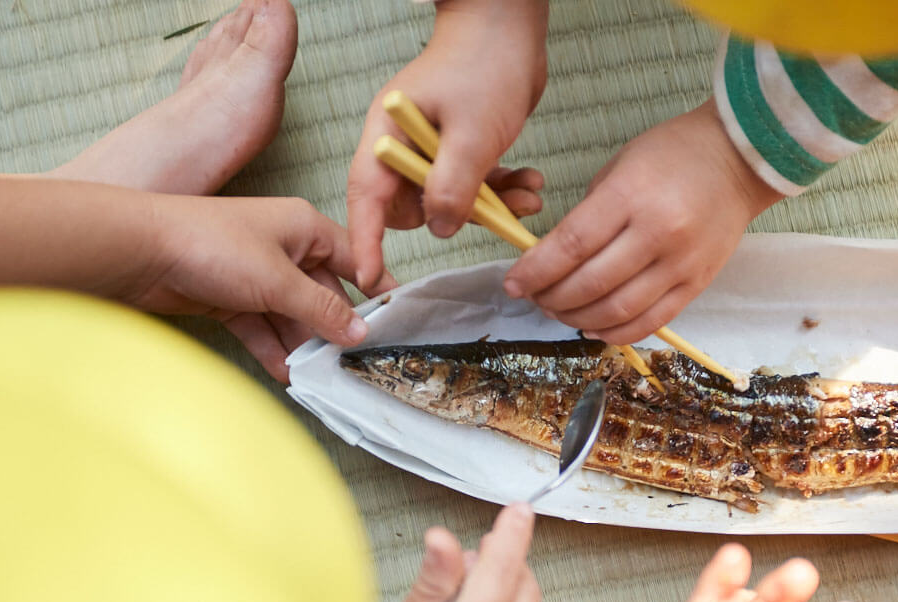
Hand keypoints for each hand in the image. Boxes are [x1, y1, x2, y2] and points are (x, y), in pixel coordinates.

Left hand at [135, 194, 394, 382]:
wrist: (136, 251)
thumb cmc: (211, 245)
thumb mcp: (279, 281)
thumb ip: (322, 310)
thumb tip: (361, 331)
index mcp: (305, 227)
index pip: (355, 261)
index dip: (377, 291)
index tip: (398, 323)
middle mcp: (284, 246)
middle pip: (323, 293)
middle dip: (334, 328)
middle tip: (355, 363)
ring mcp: (255, 272)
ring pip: (291, 314)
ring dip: (302, 344)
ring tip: (321, 377)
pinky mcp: (228, 295)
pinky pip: (260, 326)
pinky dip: (272, 347)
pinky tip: (286, 373)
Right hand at [347, 0, 547, 290]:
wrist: (511, 25)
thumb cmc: (484, 64)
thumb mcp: (471, 134)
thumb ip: (452, 187)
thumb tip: (439, 229)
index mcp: (389, 136)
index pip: (367, 198)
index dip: (366, 240)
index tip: (369, 279)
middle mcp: (405, 144)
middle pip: (412, 207)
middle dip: (454, 218)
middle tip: (495, 215)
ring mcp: (433, 147)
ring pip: (452, 201)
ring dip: (491, 206)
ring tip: (528, 198)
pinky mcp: (462, 148)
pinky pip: (476, 186)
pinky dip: (503, 190)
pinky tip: (531, 183)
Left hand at [502, 100, 781, 343]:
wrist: (739, 160)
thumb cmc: (672, 154)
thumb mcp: (620, 167)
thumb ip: (589, 215)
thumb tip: (553, 259)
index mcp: (632, 195)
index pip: (572, 245)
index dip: (536, 271)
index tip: (514, 283)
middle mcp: (658, 234)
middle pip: (590, 284)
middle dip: (551, 298)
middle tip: (534, 297)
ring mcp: (681, 264)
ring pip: (617, 311)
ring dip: (577, 319)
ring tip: (559, 312)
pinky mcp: (697, 285)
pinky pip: (650, 322)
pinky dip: (615, 332)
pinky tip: (592, 327)